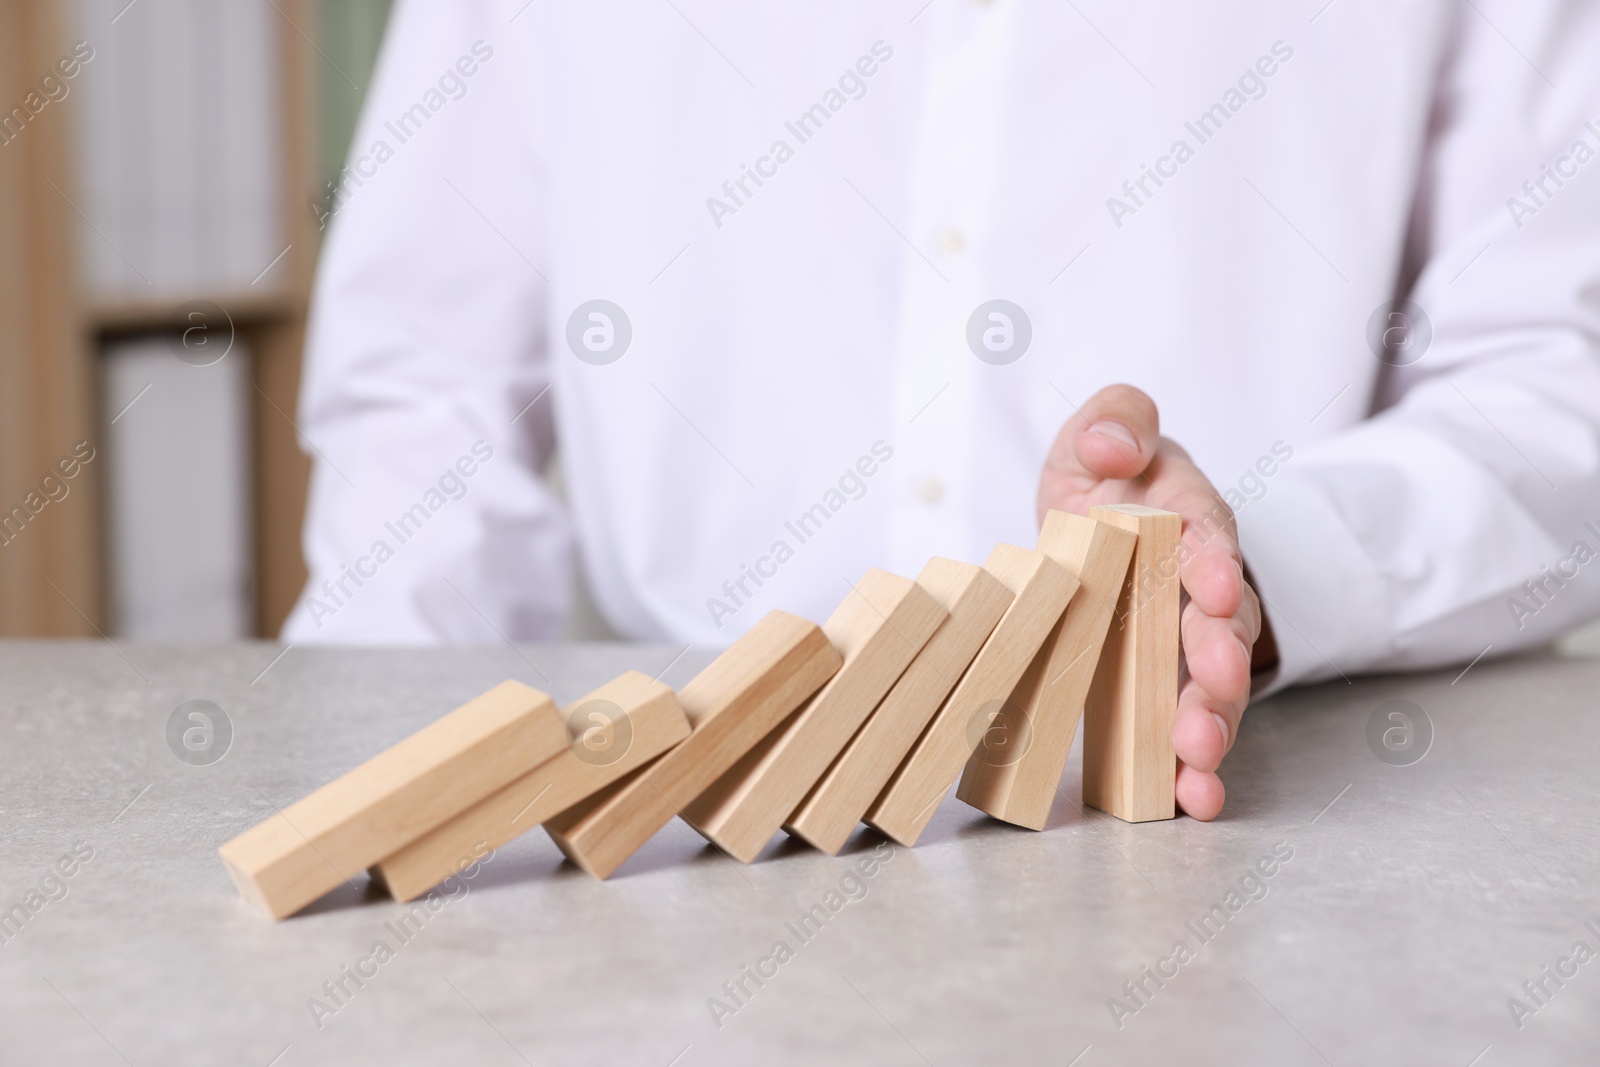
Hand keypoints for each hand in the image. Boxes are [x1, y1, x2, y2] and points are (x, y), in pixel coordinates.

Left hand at [1037, 384, 1268, 819]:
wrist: (1103, 524)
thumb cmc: (1110, 480)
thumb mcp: (1102, 434)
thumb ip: (1116, 423)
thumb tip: (1111, 446)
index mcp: (1188, 521)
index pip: (1209, 539)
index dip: (1214, 562)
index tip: (1213, 587)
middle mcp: (1202, 589)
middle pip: (1224, 627)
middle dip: (1220, 660)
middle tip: (1213, 689)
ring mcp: (1190, 645)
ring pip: (1214, 688)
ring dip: (1209, 725)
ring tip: (1197, 762)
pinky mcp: (1169, 688)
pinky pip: (1186, 728)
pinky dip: (1190, 768)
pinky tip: (1192, 801)